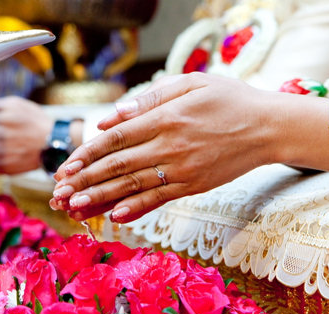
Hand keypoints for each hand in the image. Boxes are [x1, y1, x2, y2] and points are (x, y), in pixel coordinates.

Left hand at [50, 73, 277, 222]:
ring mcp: (182, 170)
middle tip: (59, 192)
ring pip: (133, 186)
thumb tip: (111, 118)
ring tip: (75, 208)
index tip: (66, 166)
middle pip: (117, 166)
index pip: (115, 139)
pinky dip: (136, 208)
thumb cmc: (229, 100)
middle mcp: (169, 146)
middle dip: (84, 180)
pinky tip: (115, 215)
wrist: (268, 128)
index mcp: (165, 118)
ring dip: (100, 198)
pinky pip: (159, 199)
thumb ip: (149, 99)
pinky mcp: (194, 186)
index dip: (86, 154)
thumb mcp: (190, 84)